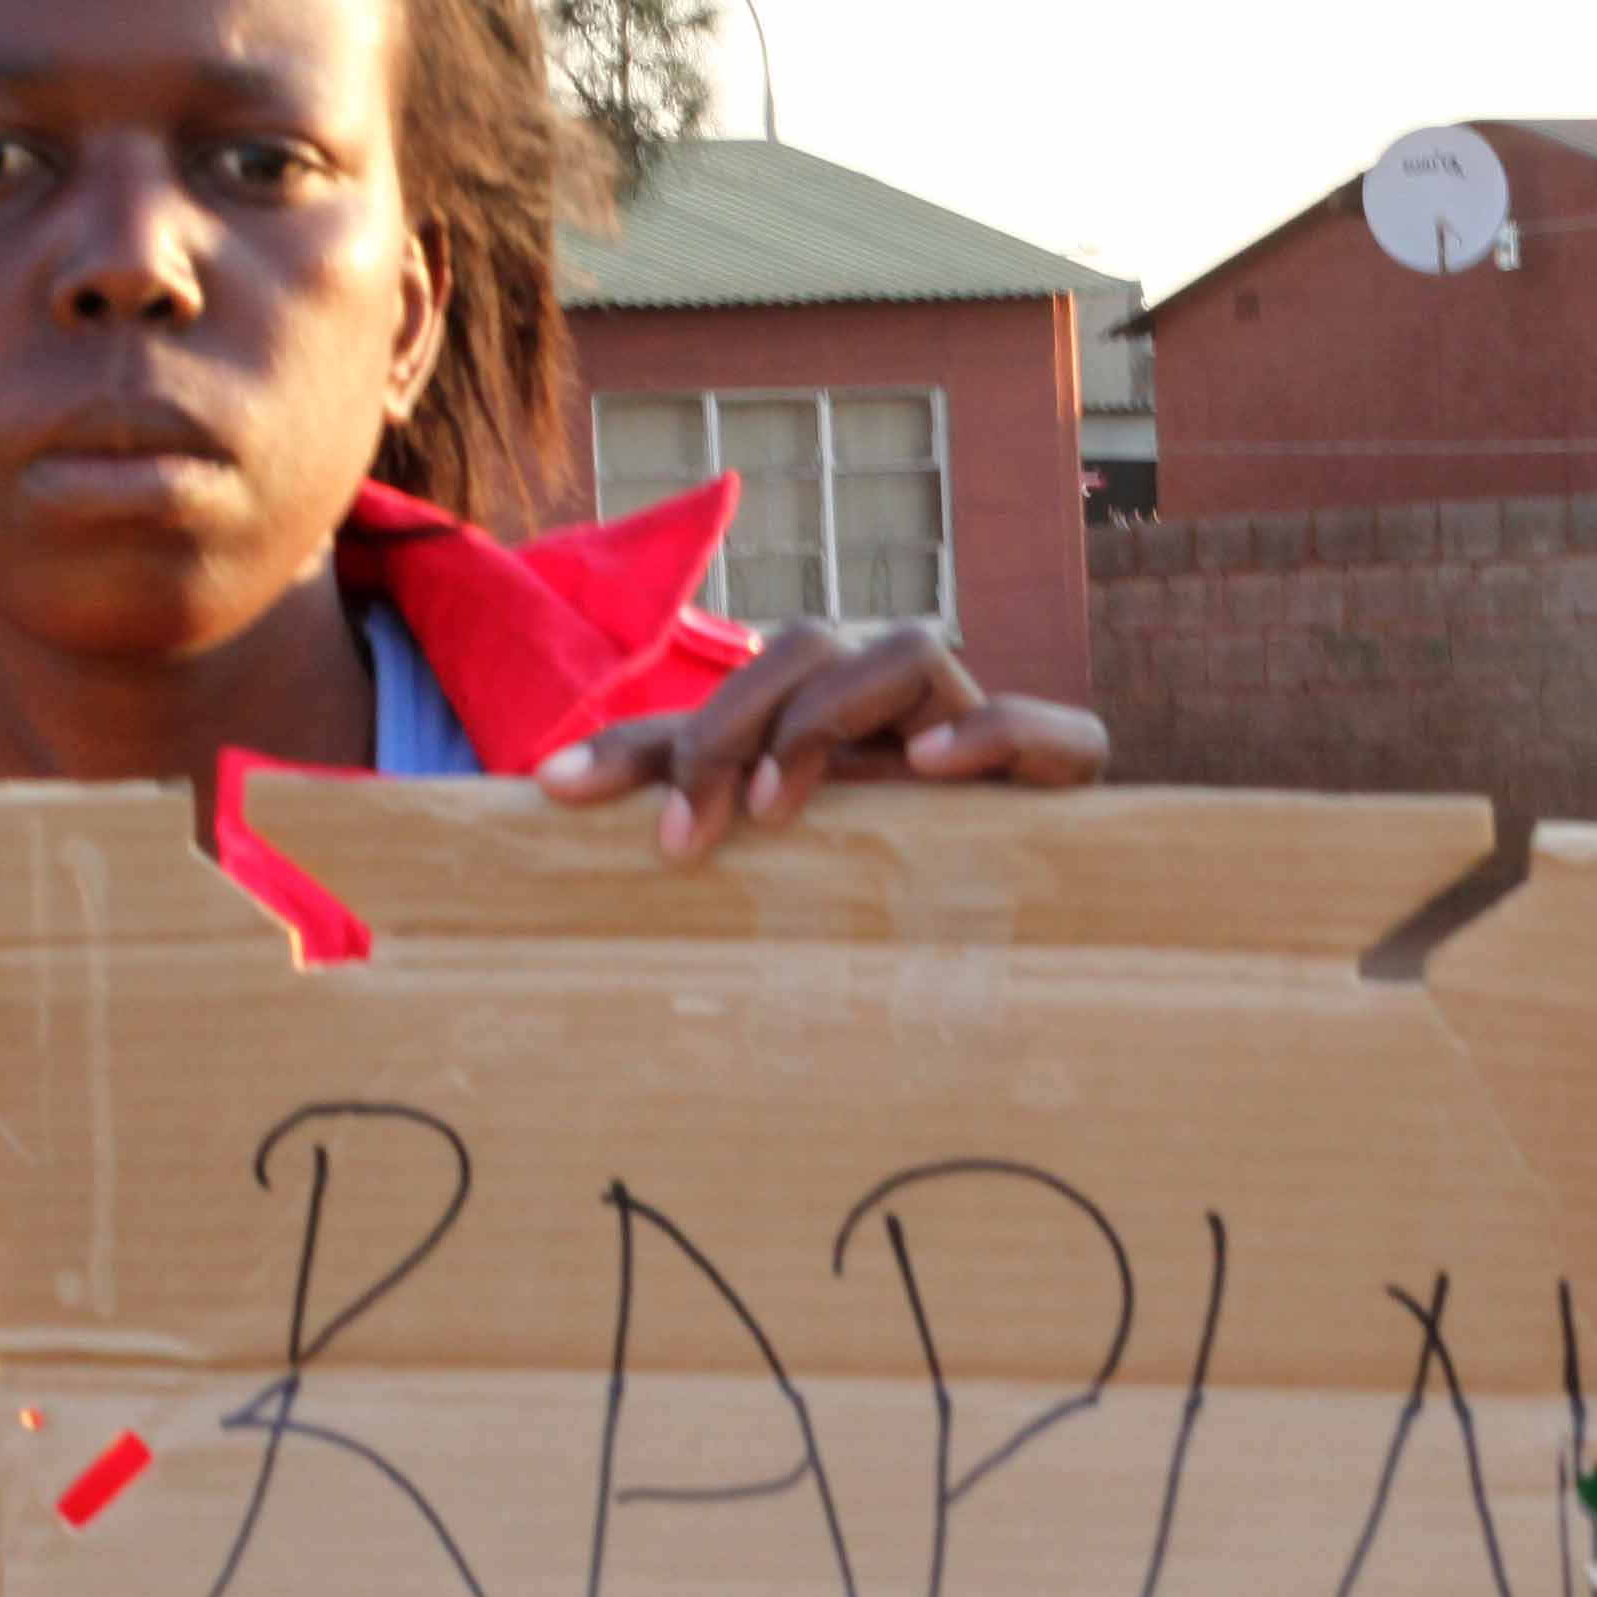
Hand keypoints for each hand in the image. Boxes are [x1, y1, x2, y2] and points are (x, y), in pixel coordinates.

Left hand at [535, 621, 1105, 861]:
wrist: (1022, 948)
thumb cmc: (877, 886)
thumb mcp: (759, 843)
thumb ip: (669, 797)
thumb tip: (540, 787)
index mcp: (827, 715)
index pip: (734, 690)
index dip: (651, 739)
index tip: (563, 798)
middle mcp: (896, 703)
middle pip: (813, 647)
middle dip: (733, 727)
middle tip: (691, 835)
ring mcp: (975, 727)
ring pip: (913, 654)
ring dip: (831, 718)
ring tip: (782, 809)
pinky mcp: (1057, 772)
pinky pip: (1039, 725)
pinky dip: (984, 734)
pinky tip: (926, 768)